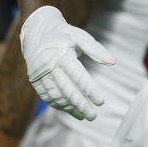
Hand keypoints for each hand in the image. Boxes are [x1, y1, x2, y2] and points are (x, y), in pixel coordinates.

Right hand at [19, 6, 114, 120]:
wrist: (37, 30)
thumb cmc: (65, 34)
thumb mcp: (81, 37)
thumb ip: (96, 50)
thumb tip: (113, 62)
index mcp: (63, 55)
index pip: (79, 78)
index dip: (90, 91)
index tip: (101, 102)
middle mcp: (50, 66)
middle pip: (68, 91)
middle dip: (81, 105)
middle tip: (93, 116)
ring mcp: (40, 74)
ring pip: (56, 96)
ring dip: (70, 108)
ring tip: (83, 116)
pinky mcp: (35, 79)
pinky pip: (46, 96)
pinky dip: (58, 105)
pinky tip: (69, 110)